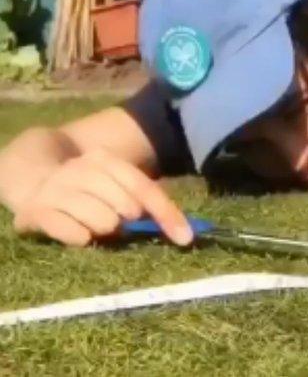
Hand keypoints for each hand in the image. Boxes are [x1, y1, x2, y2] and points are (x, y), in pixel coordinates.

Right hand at [12, 150, 191, 246]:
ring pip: (104, 223)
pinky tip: (77, 232)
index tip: (186, 238)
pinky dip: (82, 238)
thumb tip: (183, 231)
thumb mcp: (113, 184)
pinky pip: (76, 236)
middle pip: (126, 208)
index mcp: (106, 160)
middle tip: (114, 221)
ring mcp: (57, 188)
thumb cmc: (85, 189)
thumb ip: (144, 200)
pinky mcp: (36, 212)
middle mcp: (81, 169)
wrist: (29, 178)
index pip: (145, 188)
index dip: (167, 214)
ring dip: (104, 231)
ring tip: (90, 224)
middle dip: (126, 221)